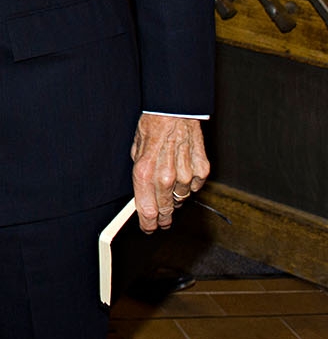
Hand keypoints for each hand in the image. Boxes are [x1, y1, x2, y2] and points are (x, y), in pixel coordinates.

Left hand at [130, 114, 209, 231]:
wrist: (174, 110)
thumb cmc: (152, 126)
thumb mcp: (136, 149)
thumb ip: (140, 172)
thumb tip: (142, 192)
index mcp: (144, 172)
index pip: (146, 209)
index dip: (147, 223)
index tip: (148, 228)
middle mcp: (165, 176)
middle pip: (164, 209)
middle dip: (161, 218)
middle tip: (161, 221)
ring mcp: (185, 174)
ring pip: (180, 199)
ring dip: (175, 198)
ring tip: (170, 188)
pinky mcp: (201, 169)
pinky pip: (195, 186)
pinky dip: (189, 184)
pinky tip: (183, 174)